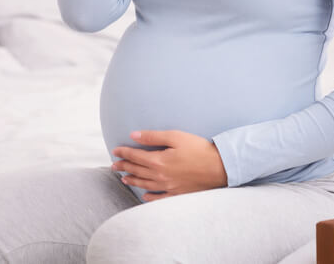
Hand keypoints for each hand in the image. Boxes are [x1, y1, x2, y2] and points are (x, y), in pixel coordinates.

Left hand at [112, 130, 228, 201]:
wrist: (219, 167)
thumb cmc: (198, 148)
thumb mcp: (176, 136)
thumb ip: (153, 137)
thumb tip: (134, 135)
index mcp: (158, 161)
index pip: (135, 156)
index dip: (124, 153)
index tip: (115, 151)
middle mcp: (160, 176)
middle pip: (137, 171)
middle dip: (124, 167)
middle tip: (114, 165)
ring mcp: (168, 186)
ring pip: (145, 184)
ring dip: (132, 181)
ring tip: (124, 178)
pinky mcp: (177, 193)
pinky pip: (159, 198)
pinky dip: (149, 197)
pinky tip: (144, 196)